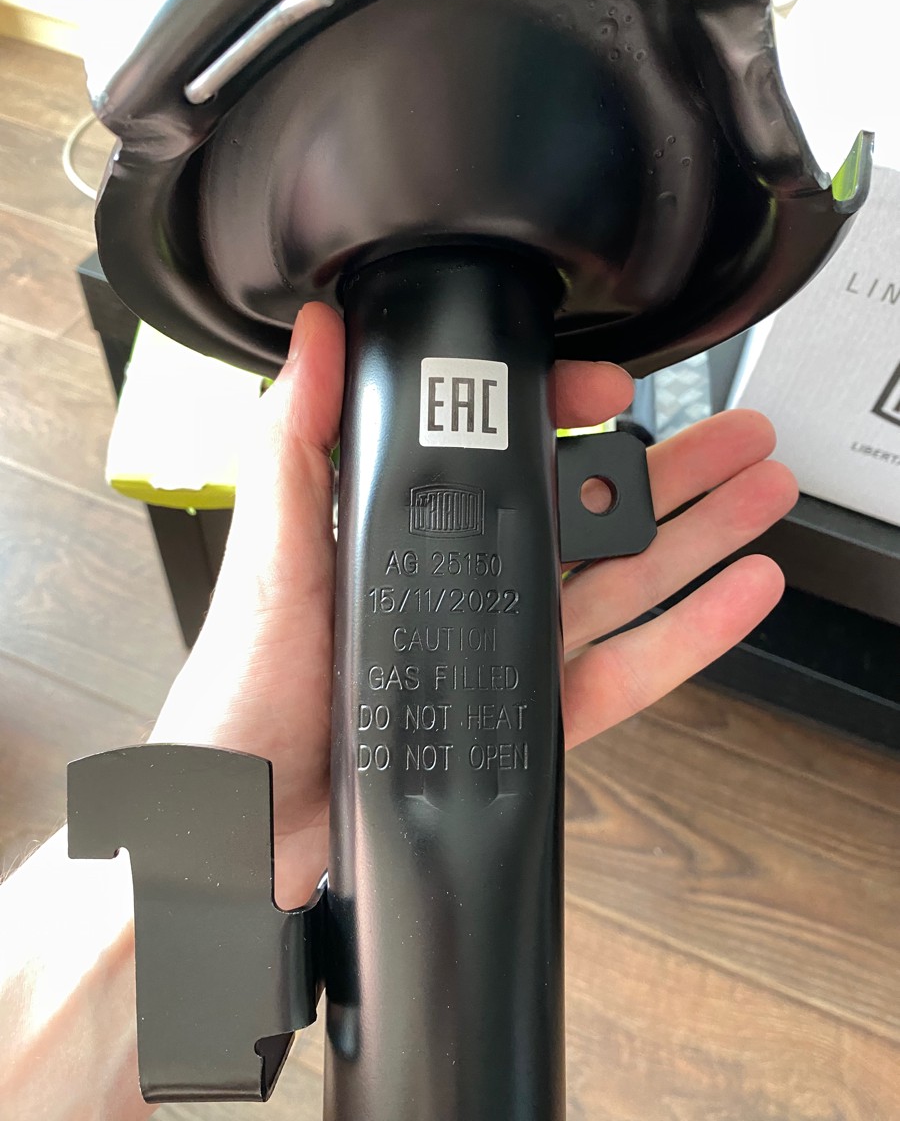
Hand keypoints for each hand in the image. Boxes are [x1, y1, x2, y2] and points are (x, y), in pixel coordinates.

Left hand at [153, 304, 797, 908]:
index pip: (509, 459)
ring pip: (625, 582)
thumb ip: (298, 444)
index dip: (570, 415)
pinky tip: (738, 596)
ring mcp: (508, 652)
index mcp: (419, 534)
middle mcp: (472, 585)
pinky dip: (690, 635)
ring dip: (701, 538)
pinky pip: (627, 671)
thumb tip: (318, 336)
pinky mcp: (532, 720)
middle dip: (673, 470)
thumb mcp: (273, 550)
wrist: (251, 815)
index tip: (616, 387)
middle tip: (741, 437)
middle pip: (591, 516)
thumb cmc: (251, 685)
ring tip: (763, 496)